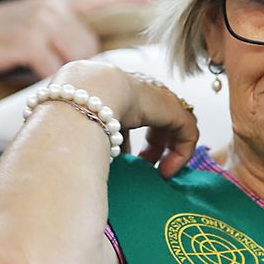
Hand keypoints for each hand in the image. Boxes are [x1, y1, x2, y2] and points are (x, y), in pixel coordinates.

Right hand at [0, 0, 151, 78]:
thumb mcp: (33, 18)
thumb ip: (61, 27)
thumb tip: (90, 53)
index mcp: (59, 1)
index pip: (102, 0)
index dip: (131, 1)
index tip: (157, 0)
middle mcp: (54, 7)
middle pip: (90, 45)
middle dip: (81, 65)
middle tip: (61, 72)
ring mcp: (41, 22)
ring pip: (77, 58)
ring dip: (64, 73)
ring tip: (40, 71)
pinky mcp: (28, 42)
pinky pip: (54, 70)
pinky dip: (46, 80)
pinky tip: (30, 77)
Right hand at [56, 60, 200, 176]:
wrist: (88, 96)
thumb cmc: (76, 112)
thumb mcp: (87, 125)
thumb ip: (99, 138)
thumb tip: (98, 160)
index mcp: (121, 89)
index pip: (138, 112)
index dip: (134, 139)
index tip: (128, 161)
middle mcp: (143, 90)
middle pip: (158, 120)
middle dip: (155, 146)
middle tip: (148, 168)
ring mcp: (159, 97)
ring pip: (176, 127)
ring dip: (169, 153)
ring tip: (160, 174)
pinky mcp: (173, 108)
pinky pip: (188, 132)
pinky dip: (181, 154)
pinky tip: (167, 171)